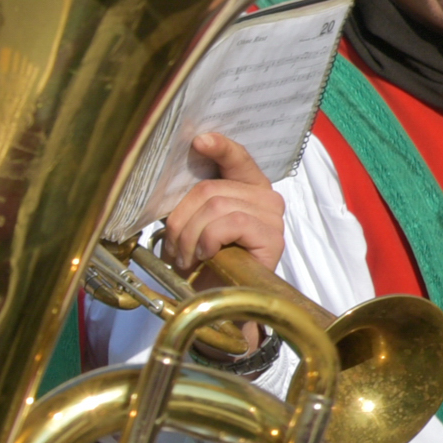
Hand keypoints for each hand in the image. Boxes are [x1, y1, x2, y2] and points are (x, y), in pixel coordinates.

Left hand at [159, 131, 286, 274]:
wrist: (222, 301)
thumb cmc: (207, 264)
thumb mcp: (194, 227)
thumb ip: (192, 203)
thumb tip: (169, 184)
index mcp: (247, 188)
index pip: (237, 158)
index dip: (219, 147)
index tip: (198, 141)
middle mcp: (265, 197)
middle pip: (209, 189)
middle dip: (181, 221)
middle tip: (174, 249)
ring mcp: (272, 217)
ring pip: (216, 206)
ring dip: (190, 236)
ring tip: (187, 258)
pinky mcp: (273, 237)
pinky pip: (232, 223)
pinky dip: (209, 240)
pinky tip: (206, 256)